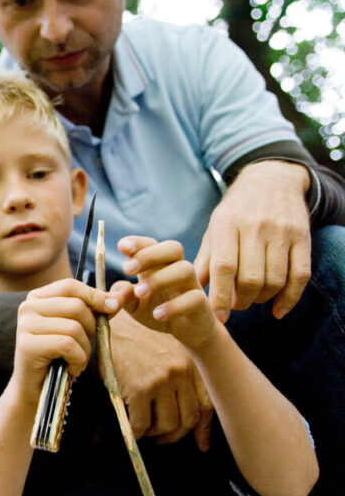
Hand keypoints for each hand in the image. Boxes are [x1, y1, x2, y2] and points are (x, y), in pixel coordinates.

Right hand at [13, 279, 119, 400]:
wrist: (37, 388)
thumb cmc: (60, 356)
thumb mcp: (79, 327)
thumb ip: (97, 308)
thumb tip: (122, 294)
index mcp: (37, 298)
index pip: (70, 286)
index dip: (94, 295)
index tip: (113, 307)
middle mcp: (27, 307)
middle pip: (75, 306)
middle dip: (91, 327)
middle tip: (86, 345)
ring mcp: (25, 325)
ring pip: (73, 327)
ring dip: (84, 349)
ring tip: (77, 360)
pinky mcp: (27, 345)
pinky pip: (67, 345)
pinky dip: (77, 359)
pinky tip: (71, 368)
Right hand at [105, 309, 213, 449]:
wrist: (107, 322)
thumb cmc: (134, 335)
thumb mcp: (165, 346)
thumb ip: (181, 372)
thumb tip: (193, 412)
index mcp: (191, 360)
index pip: (207, 403)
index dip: (204, 428)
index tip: (201, 443)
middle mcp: (181, 370)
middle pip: (189, 417)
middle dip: (177, 434)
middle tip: (163, 437)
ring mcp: (161, 379)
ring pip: (168, 424)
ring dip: (157, 433)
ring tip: (146, 430)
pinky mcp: (139, 387)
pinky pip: (142, 423)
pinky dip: (137, 431)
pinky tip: (131, 427)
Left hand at [118, 237, 220, 350]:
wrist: (188, 332)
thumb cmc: (158, 309)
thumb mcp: (134, 305)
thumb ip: (123, 296)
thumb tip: (115, 292)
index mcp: (160, 264)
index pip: (151, 244)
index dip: (137, 243)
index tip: (121, 246)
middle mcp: (178, 269)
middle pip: (173, 248)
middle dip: (149, 254)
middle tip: (127, 269)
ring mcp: (192, 285)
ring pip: (185, 269)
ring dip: (159, 279)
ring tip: (140, 293)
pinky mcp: (202, 305)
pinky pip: (194, 298)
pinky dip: (174, 306)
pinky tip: (157, 314)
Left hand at [194, 161, 310, 321]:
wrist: (271, 178)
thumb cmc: (236, 210)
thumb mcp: (214, 227)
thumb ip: (206, 258)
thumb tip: (193, 289)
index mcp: (227, 225)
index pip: (224, 266)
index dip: (221, 296)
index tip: (218, 317)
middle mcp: (255, 228)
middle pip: (251, 278)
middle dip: (241, 301)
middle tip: (234, 305)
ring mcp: (281, 232)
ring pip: (275, 280)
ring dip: (262, 299)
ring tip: (252, 300)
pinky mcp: (302, 238)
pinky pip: (300, 275)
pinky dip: (290, 298)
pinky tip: (278, 310)